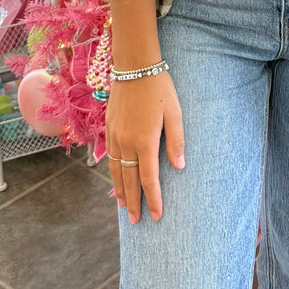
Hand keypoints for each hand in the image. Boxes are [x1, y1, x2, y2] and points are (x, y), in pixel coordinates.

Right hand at [105, 72, 184, 222]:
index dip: (152, 199)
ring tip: (124, 206)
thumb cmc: (160, 88)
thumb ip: (177, 141)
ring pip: (115, 170)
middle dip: (133, 202)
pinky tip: (115, 177)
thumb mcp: (175, 113)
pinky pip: (109, 156)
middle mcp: (126, 142)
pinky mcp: (109, 128)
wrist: (134, 67)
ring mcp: (115, 136)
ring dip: (120, 190)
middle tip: (137, 221)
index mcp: (145, 141)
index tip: (156, 216)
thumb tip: (179, 168)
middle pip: (129, 180)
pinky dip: (112, 172)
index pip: (149, 179)